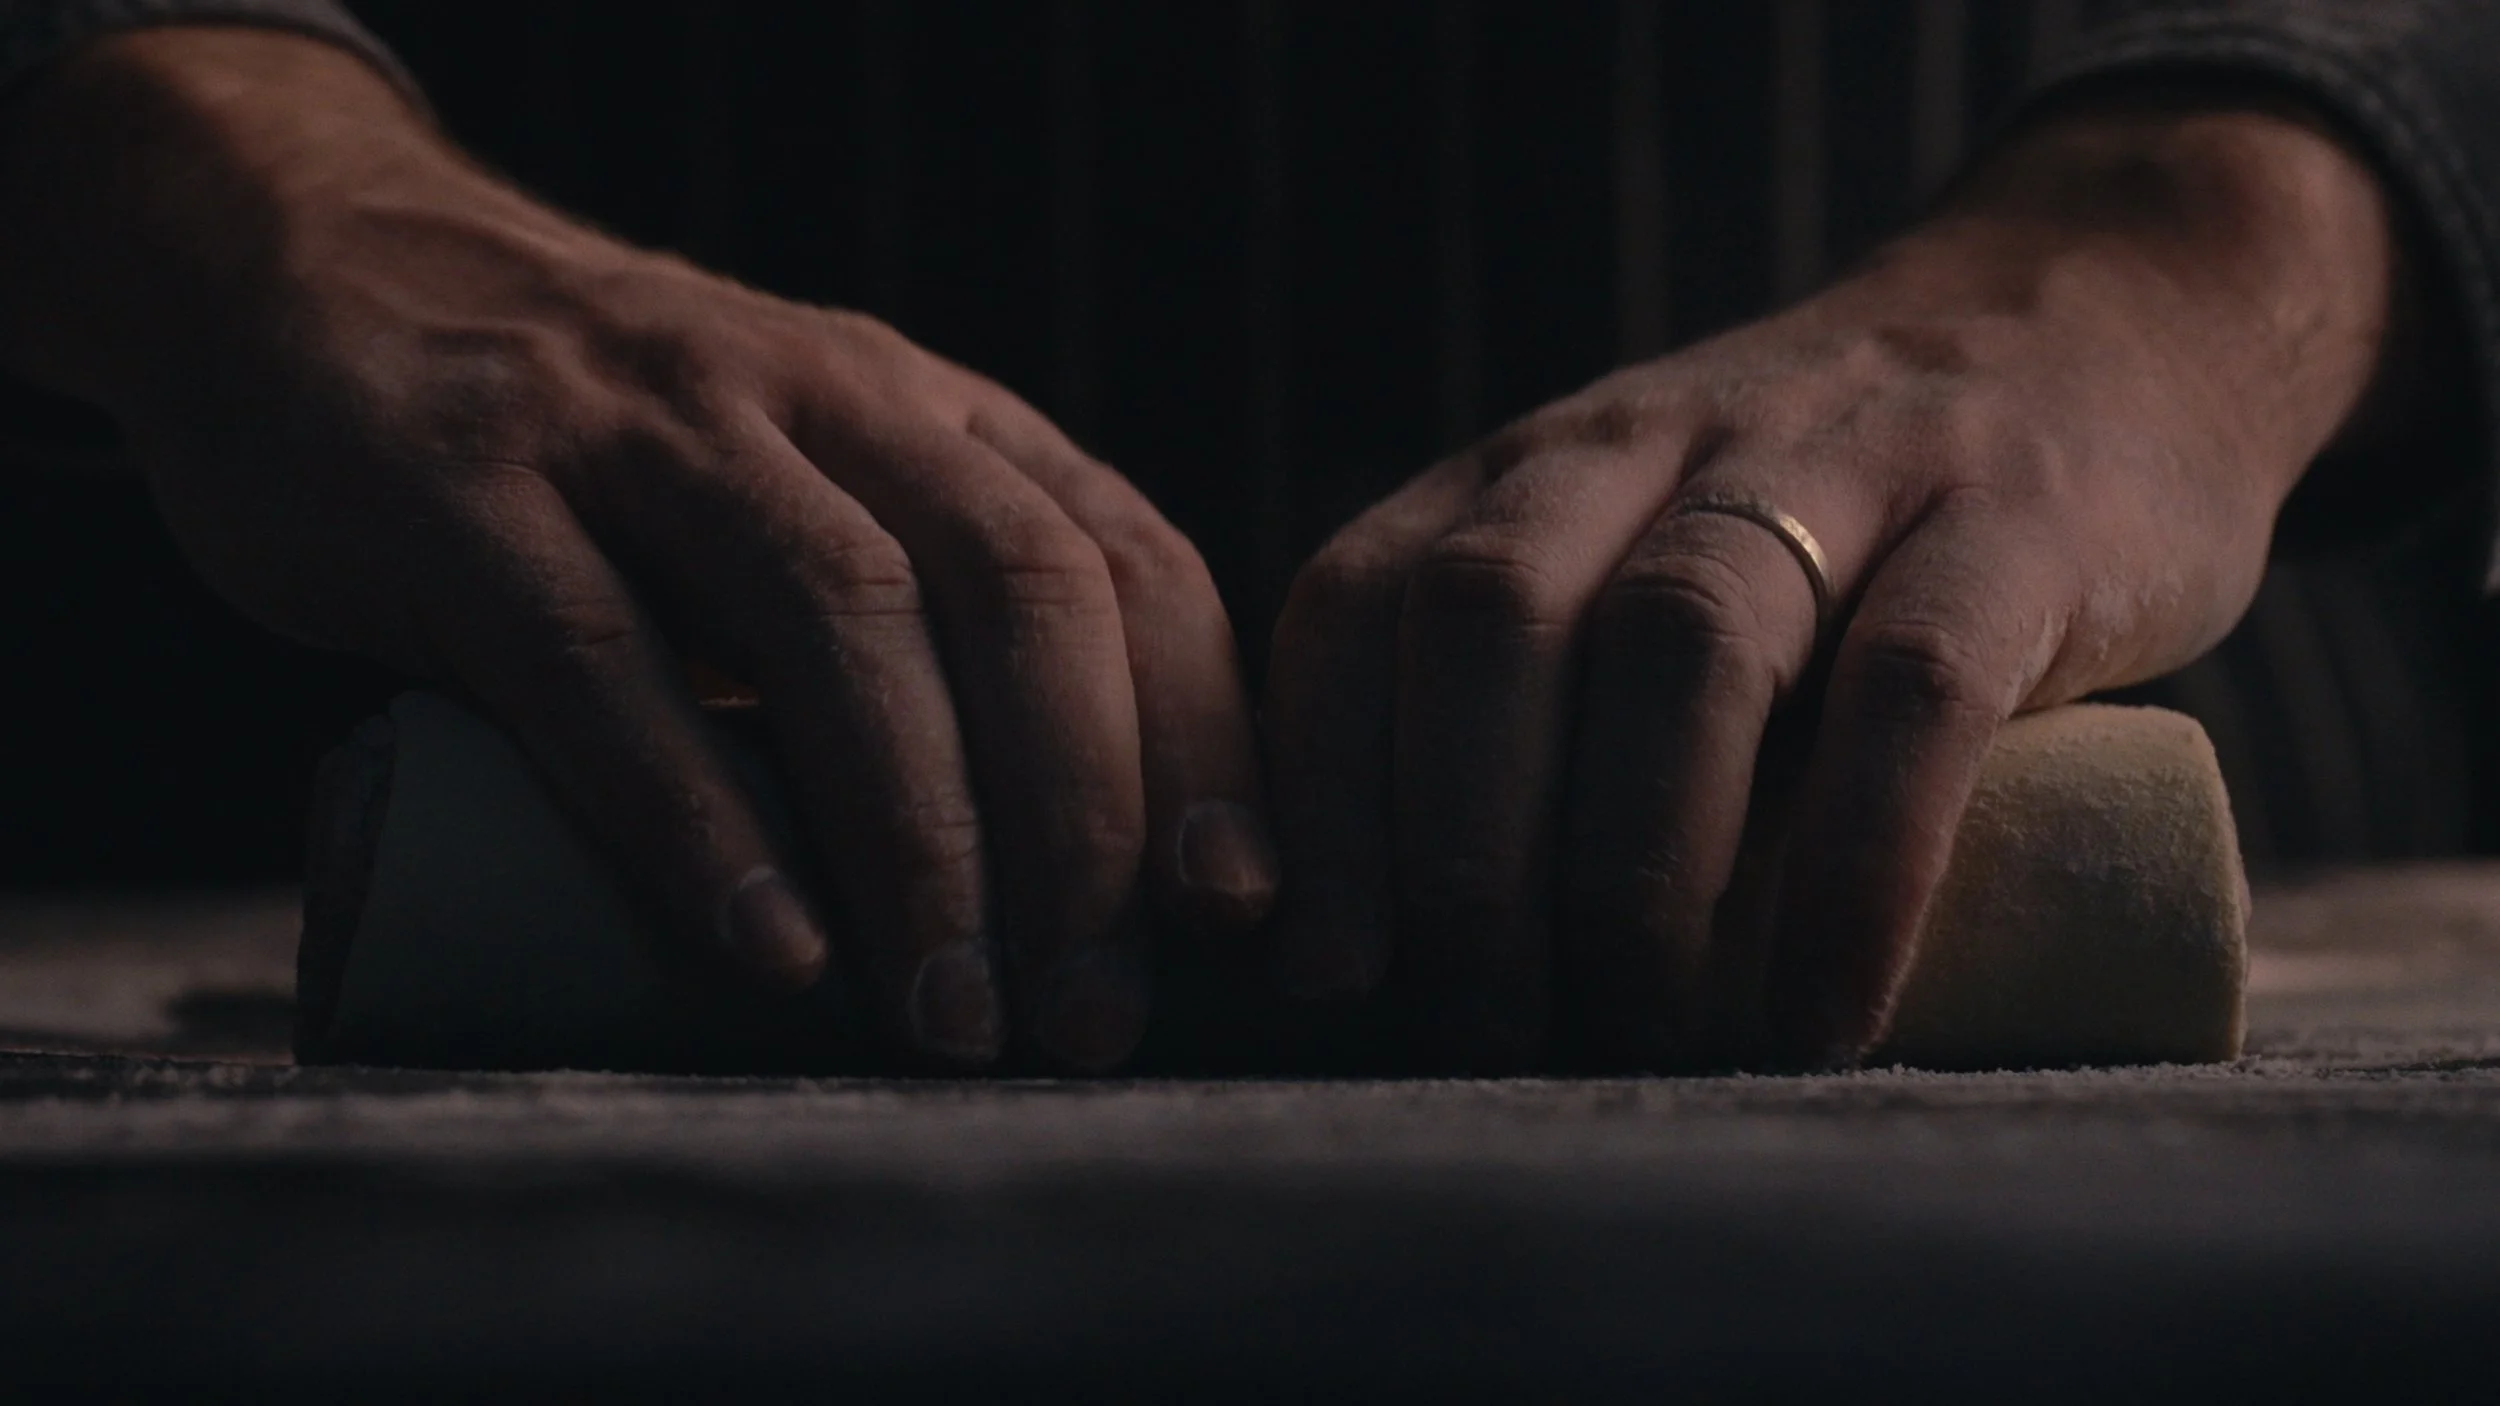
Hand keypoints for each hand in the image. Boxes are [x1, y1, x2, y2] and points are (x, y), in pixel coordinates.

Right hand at [0, 29, 1276, 1070]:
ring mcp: (638, 429)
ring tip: (948, 1018)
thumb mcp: (805, 485)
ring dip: (920, 841)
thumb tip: (1084, 876)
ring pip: (840, 628)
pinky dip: (703, 820)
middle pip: (1015, 594)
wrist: (322, 274)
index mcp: (926, 407)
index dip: (1197, 740)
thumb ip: (917, 618)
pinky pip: (605, 663)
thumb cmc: (608, 452)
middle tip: (1088, 1016)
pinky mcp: (463, 490)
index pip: (1125, 559)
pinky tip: (774, 949)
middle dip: (1079, 823)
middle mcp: (816, 392)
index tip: (1232, 917)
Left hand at [1264, 92, 2398, 1069]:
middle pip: (1495, 620)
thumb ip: (1531, 709)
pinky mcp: (2018, 518)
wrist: (2103, 318)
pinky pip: (1914, 691)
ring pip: (1682, 643)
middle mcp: (1653, 441)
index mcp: (1532, 471)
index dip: (1315, 793)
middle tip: (1487, 1032)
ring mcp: (1838, 460)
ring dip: (1633, 873)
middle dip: (1460, 857)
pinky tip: (1818, 1015)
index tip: (1322, 971)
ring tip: (1637, 1038)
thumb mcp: (1643, 566)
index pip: (1358, 603)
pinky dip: (1853, 870)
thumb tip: (1375, 966)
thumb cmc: (1829, 540)